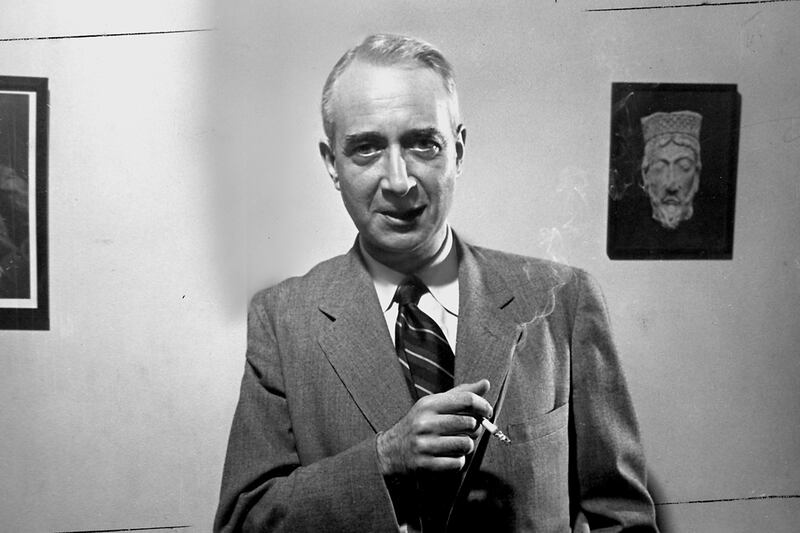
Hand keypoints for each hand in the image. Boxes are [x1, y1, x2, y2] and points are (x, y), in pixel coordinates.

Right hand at [376, 380, 491, 475]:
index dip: (483, 405)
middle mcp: (425, 423)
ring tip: (457, 444)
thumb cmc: (418, 425)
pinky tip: (448, 456)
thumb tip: (486, 383)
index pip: (466, 400)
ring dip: (467, 446)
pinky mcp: (426, 464)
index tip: (487, 412)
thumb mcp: (434, 405)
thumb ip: (460, 394)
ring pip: (466, 444)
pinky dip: (458, 461)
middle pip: (469, 423)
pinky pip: (458, 463)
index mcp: (428, 404)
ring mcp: (425, 444)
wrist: (390, 451)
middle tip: (469, 430)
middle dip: (475, 428)